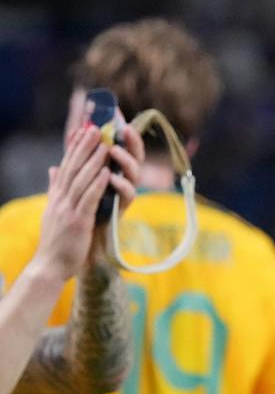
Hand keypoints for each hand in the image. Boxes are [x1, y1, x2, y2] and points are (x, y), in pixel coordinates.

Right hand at [32, 125, 141, 280]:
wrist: (50, 266)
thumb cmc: (57, 241)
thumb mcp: (54, 210)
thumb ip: (56, 189)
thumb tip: (54, 169)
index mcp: (57, 196)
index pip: (66, 166)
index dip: (74, 147)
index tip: (83, 129)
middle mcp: (61, 199)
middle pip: (73, 168)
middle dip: (85, 147)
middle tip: (96, 127)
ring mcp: (68, 210)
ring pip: (82, 180)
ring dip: (93, 161)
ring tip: (104, 143)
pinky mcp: (77, 222)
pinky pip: (88, 200)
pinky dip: (97, 185)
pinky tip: (106, 172)